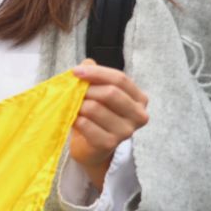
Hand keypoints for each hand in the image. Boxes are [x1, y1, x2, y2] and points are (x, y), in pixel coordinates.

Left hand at [70, 60, 149, 188]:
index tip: (75, 71)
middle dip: (86, 89)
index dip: (97, 73)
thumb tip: (86, 63)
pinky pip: (85, 124)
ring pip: (95, 108)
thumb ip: (94, 76)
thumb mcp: (97, 93)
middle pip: (110, 93)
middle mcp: (138, 115)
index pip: (120, 79)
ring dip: (78, 104)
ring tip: (72, 106)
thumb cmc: (96, 115)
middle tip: (71, 91)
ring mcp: (126, 132)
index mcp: (139, 99)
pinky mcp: (109, 144)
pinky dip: (75, 119)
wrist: (90, 146)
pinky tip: (73, 119)